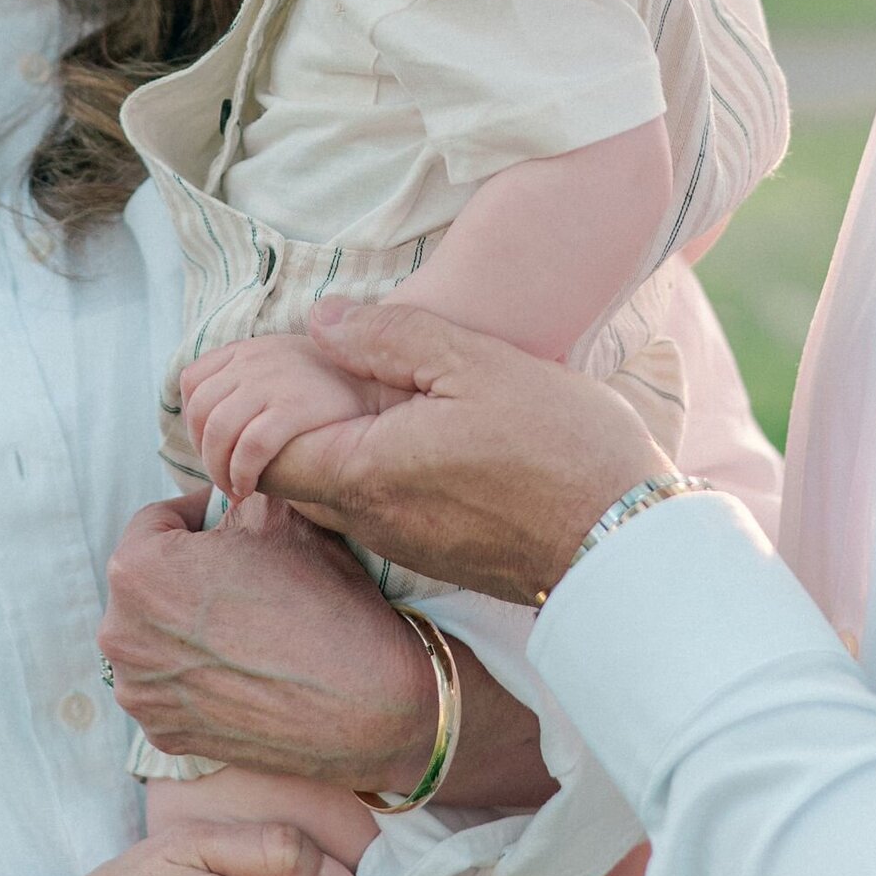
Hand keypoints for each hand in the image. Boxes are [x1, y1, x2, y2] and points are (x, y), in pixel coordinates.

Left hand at [99, 492, 435, 793]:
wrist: (364, 706)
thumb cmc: (320, 600)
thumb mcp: (277, 512)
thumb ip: (232, 492)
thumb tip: (223, 491)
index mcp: (137, 568)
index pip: (158, 519)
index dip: (202, 514)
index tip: (235, 523)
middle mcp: (119, 633)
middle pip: (151, 580)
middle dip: (190, 569)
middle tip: (244, 572)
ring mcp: (138, 692)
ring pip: (156, 634)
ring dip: (189, 621)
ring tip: (245, 621)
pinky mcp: (162, 734)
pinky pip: (170, 684)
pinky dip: (197, 671)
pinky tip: (243, 666)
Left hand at [182, 335, 393, 499]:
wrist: (383, 387)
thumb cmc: (331, 390)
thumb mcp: (285, 368)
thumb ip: (250, 381)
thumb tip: (213, 420)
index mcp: (249, 349)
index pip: (193, 381)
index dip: (193, 421)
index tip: (213, 449)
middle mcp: (255, 359)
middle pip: (199, 411)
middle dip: (204, 453)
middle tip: (223, 479)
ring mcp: (273, 381)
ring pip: (217, 431)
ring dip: (218, 469)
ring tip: (235, 490)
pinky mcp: (295, 407)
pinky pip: (249, 446)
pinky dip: (240, 472)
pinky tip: (249, 488)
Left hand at [258, 300, 668, 602]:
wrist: (629, 543)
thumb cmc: (559, 446)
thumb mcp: (476, 363)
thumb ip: (391, 337)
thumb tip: (320, 321)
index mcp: (364, 476)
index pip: (259, 455)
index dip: (247, 410)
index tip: (276, 367)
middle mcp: (372, 523)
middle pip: (291, 476)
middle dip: (287, 423)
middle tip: (318, 368)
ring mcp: (406, 546)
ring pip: (335, 493)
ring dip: (334, 444)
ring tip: (370, 390)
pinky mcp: (440, 555)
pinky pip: (378, 509)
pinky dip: (372, 468)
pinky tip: (416, 430)